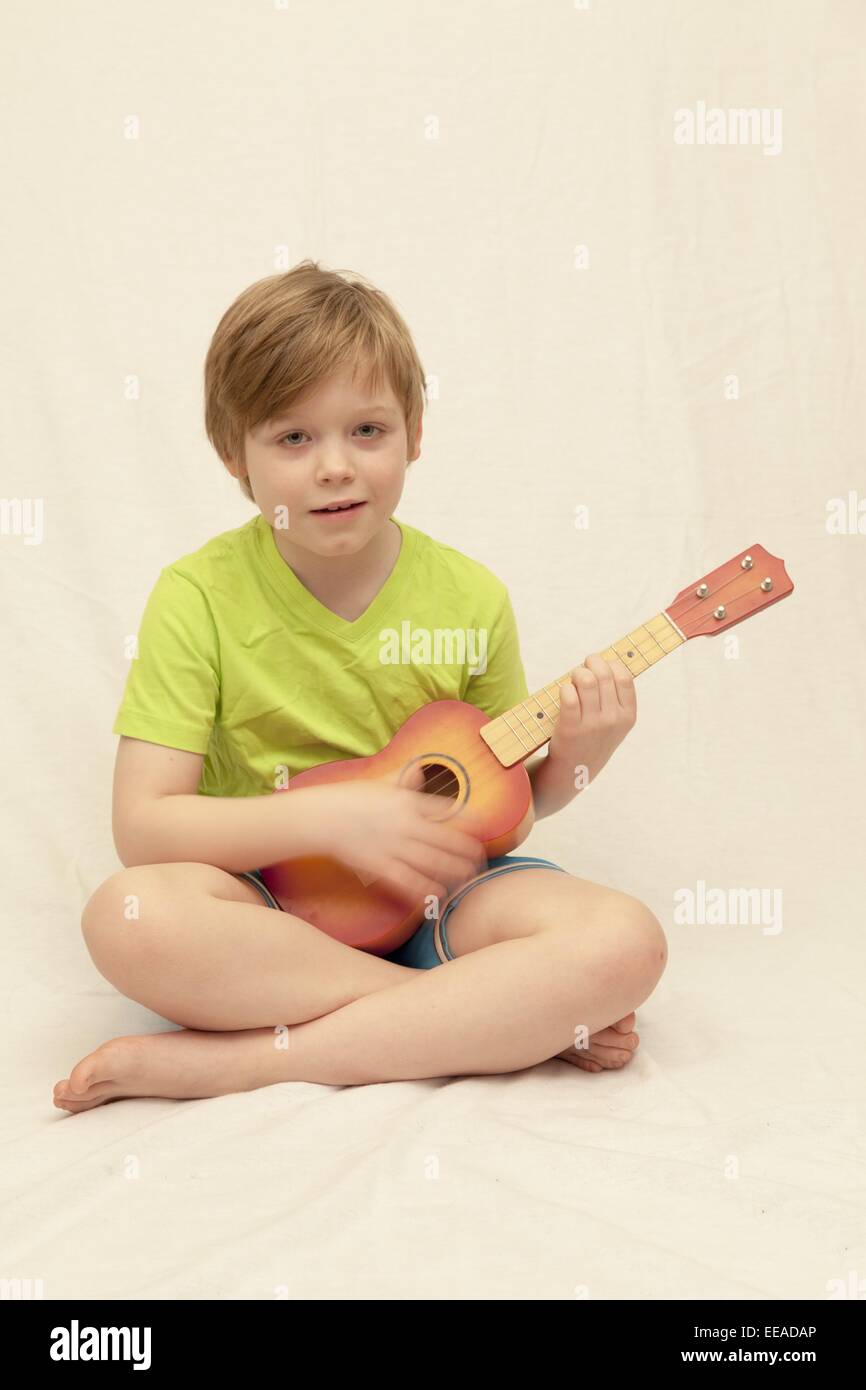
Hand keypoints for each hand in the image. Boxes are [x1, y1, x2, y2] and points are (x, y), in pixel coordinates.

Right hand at [308, 773, 487, 905]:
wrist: (321, 818)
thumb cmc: (348, 798)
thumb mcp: (379, 782)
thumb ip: (403, 778)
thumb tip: (419, 771)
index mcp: (407, 801)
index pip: (446, 810)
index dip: (468, 819)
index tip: (484, 827)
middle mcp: (405, 824)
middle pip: (445, 840)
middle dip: (466, 851)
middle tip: (481, 859)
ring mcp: (393, 847)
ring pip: (432, 862)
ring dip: (453, 871)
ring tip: (468, 877)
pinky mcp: (380, 866)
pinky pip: (408, 880)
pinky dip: (425, 888)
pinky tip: (438, 893)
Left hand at [547, 654, 636, 787]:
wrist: (574, 770)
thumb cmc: (593, 738)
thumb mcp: (615, 724)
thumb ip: (616, 698)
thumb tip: (606, 661)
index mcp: (628, 716)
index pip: (625, 678)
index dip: (611, 665)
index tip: (602, 665)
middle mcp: (613, 720)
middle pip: (604, 675)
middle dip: (591, 663)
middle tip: (583, 668)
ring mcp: (592, 725)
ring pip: (587, 681)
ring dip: (577, 673)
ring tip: (573, 678)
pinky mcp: (571, 728)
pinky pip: (569, 695)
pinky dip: (565, 688)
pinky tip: (565, 691)